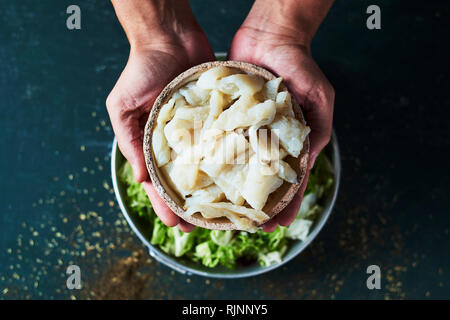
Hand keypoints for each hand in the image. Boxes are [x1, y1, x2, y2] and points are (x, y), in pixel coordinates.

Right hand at [106, 2, 214, 231]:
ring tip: (220, 211)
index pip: (157, 181)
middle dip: (189, 205)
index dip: (164, 204)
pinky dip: (227, 158)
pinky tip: (237, 176)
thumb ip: (129, 140)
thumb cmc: (141, 70)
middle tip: (200, 228)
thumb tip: (139, 177)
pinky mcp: (216, 117)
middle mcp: (175, 141)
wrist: (169, 37)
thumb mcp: (122, 106)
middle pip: (183, 180)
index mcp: (150, 142)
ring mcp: (197, 131)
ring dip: (210, 188)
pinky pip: (222, 141)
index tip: (175, 224)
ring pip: (205, 166)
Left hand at [229, 3, 333, 230]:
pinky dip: (214, 159)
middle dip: (255, 205)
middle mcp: (266, 140)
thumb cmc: (300, 65)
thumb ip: (319, 128)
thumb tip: (310, 162)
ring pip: (237, 166)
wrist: (270, 37)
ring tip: (222, 211)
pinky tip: (205, 176)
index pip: (289, 180)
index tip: (276, 225)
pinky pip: (219, 141)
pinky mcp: (226, 118)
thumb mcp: (319, 97)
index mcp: (289, 141)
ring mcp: (245, 131)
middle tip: (245, 228)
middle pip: (260, 180)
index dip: (285, 203)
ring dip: (232, 188)